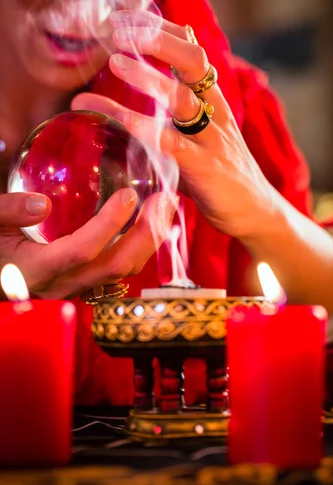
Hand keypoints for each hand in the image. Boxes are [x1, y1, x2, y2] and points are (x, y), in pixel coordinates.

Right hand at [0, 188, 177, 298]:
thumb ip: (8, 212)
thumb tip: (41, 203)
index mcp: (36, 270)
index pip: (81, 251)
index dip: (108, 225)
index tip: (128, 196)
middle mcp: (62, 285)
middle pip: (115, 267)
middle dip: (146, 234)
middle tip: (165, 200)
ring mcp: (76, 288)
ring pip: (123, 272)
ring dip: (149, 241)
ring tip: (165, 209)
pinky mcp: (84, 285)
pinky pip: (119, 272)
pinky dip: (139, 248)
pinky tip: (148, 224)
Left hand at [71, 10, 275, 240]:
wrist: (255, 211)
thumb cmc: (220, 171)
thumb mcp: (203, 130)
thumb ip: (181, 102)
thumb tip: (152, 78)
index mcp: (212, 98)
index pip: (190, 48)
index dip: (157, 27)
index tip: (121, 17)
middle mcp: (215, 110)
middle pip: (193, 59)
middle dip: (156, 39)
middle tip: (117, 30)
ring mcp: (212, 138)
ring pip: (183, 97)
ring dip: (148, 77)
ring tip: (114, 62)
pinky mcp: (204, 167)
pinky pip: (171, 143)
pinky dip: (142, 128)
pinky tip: (115, 120)